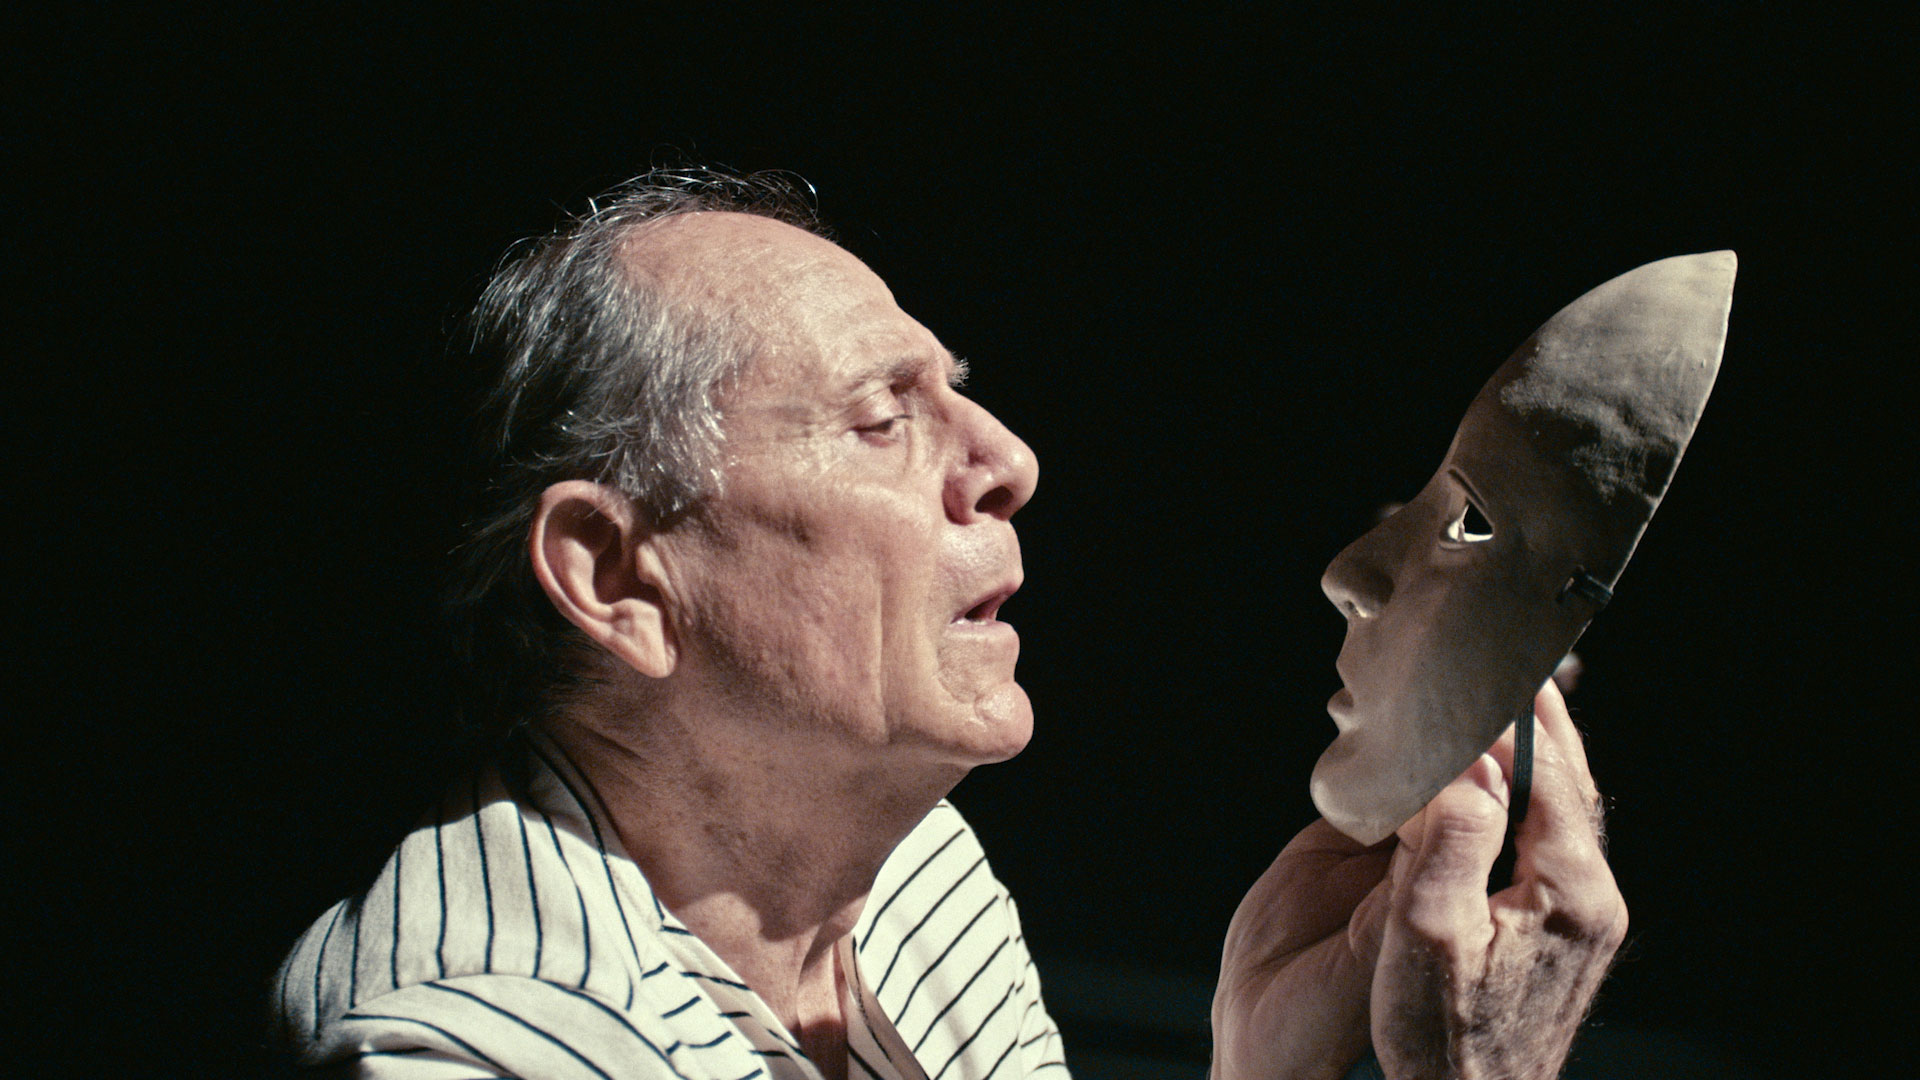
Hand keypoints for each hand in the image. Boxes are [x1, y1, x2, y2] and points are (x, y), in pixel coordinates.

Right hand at [1212, 682, 1625, 1079]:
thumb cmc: (1442, 1040)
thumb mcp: (1429, 936)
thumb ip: (1451, 842)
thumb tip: (1470, 764)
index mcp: (1570, 890)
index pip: (1553, 774)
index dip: (1521, 716)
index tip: (1493, 663)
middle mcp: (1592, 898)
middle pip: (1572, 783)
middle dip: (1540, 722)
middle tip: (1509, 662)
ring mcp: (1582, 917)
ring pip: (1562, 811)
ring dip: (1533, 757)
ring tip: (1501, 708)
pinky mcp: (1563, 933)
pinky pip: (1548, 841)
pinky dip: (1523, 798)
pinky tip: (1491, 787)